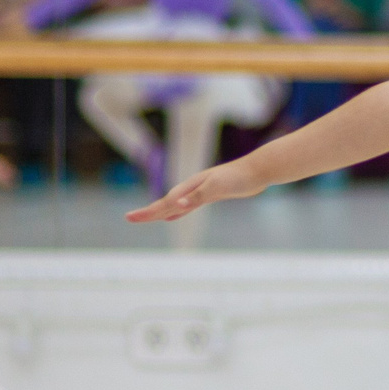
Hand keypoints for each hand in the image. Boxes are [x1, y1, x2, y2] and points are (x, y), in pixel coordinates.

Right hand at [126, 158, 266, 222]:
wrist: (259, 170)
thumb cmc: (239, 177)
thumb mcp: (217, 187)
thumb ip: (197, 196)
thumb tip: (177, 205)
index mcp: (191, 187)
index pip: (165, 203)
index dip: (148, 212)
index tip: (129, 218)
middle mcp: (193, 188)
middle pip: (166, 203)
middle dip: (148, 212)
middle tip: (130, 219)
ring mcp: (201, 191)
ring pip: (176, 204)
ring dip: (161, 211)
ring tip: (148, 217)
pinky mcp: (211, 194)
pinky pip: (188, 205)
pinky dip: (179, 211)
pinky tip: (174, 215)